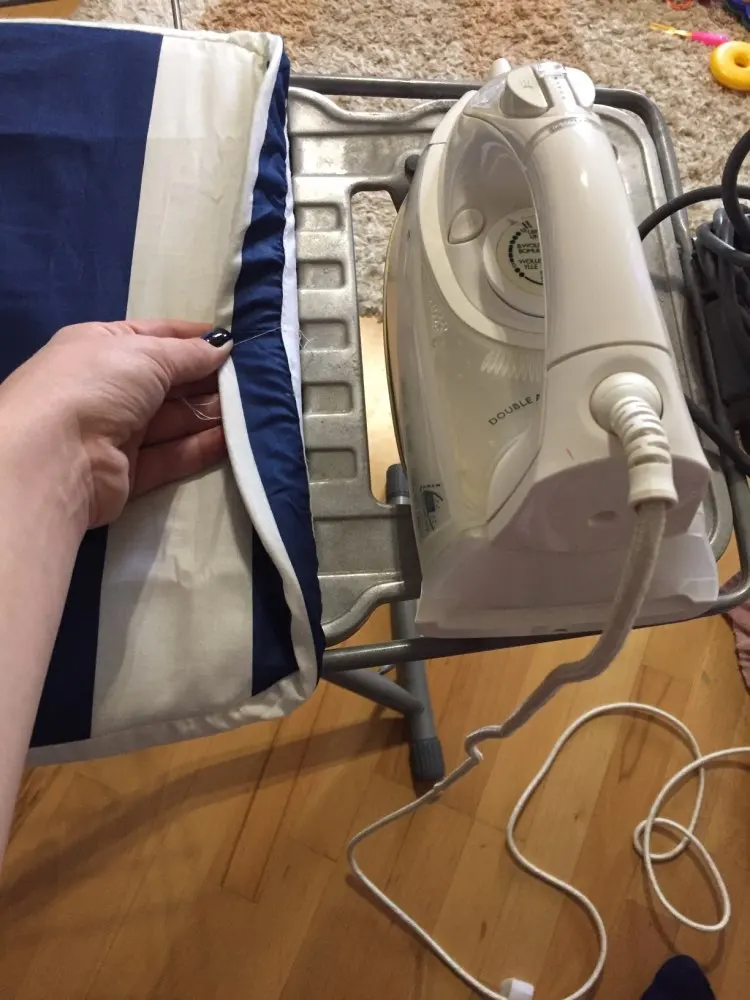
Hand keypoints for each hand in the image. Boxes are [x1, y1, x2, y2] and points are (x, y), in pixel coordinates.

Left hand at [0, 320, 231, 528]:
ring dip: (210, 414)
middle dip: (208, 378)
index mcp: (101, 348)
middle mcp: (107, 388)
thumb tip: (223, 346)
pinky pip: (170, 456)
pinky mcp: (127, 473)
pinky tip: (233, 440)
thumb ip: (189, 353)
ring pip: (172, 420)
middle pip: (168, 381)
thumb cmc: (95, 385)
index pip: (155, 336)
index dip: (194, 338)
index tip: (235, 342)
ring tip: (254, 409)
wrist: (54, 458)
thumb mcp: (146, 354)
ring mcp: (116, 432)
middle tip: (254, 379)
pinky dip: (200, 448)